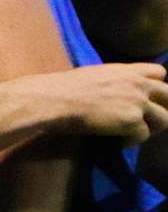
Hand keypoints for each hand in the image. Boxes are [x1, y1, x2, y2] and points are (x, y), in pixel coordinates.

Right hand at [24, 62, 167, 144]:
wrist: (55, 99)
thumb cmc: (64, 88)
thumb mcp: (94, 75)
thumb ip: (114, 81)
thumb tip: (117, 94)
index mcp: (127, 70)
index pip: (160, 73)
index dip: (157, 86)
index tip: (148, 97)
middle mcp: (138, 83)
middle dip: (164, 109)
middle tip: (148, 120)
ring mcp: (139, 102)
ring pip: (165, 120)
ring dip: (150, 128)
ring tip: (130, 133)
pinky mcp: (134, 121)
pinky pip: (143, 135)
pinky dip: (130, 141)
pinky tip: (114, 140)